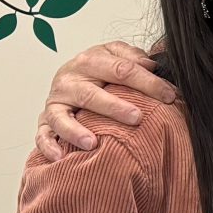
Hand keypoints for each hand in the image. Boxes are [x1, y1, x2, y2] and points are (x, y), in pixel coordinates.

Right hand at [36, 41, 173, 161]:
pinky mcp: (46, 121)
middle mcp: (69, 80)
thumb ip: (132, 57)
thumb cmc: (99, 69)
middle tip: (136, 117)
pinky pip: (43, 135)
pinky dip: (48, 145)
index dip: (147, 82)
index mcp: (90, 60)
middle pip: (91, 93)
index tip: (169, 96)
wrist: (70, 77)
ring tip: (92, 143)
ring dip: (76, 130)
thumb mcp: (116, 54)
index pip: (121, 69)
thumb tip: (150, 65)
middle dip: (114, 106)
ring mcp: (56, 101)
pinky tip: (60, 157)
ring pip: (62, 116)